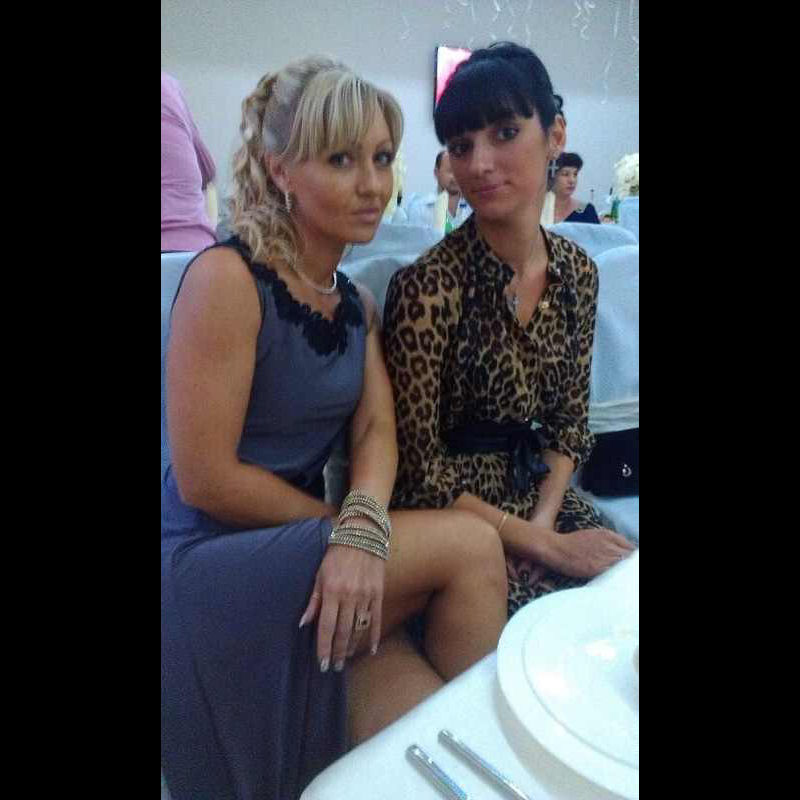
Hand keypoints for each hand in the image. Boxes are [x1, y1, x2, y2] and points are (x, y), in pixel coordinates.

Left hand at [299, 543, 384, 672]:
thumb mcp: (319, 574)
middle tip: (334, 667)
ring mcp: (366, 596)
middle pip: (342, 632)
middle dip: (337, 652)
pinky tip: (370, 650)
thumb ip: (313, 600)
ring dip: (352, 647)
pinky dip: (374, 636)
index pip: (325, 627)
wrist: (362, 536)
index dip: (323, 647)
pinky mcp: (378, 594)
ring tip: (346, 659)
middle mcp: (349, 596)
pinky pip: (376, 619)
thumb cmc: (336, 555)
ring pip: (359, 629)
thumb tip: (303, 623)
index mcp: (332, 591)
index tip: (322, 663)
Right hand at [538, 526, 634, 577]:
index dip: (633, 558)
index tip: (631, 566)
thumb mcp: (592, 535)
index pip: (631, 548)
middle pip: (631, 557)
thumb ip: (608, 542)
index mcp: (608, 535)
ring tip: (625, 582)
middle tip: (629, 575)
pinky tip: (617, 583)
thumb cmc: (570, 544)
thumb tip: (621, 553)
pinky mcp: (597, 568)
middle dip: (632, 566)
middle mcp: (609, 544)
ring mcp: (604, 556)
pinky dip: (618, 578)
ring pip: (625, 566)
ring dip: (627, 573)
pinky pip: (615, 574)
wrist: (555, 548)